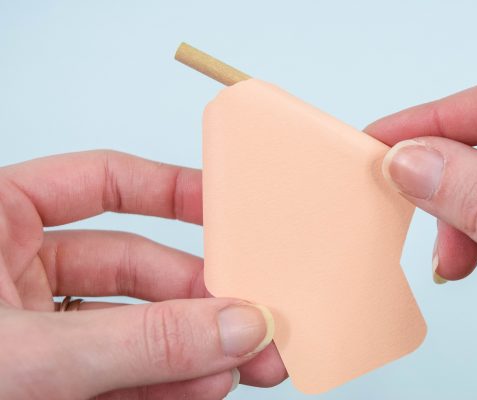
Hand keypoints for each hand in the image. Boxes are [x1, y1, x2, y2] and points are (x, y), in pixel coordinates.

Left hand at [0, 151, 286, 398]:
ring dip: (194, 345)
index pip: (104, 182)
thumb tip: (228, 327)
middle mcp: (18, 268)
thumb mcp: (29, 352)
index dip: (172, 191)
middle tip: (252, 313)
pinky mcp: (50, 378)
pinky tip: (205, 384)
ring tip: (245, 358)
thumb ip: (135, 340)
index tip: (229, 208)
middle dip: (200, 297)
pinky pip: (121, 372)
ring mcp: (35, 328)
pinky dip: (166, 380)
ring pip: (136, 324)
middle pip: (137, 265)